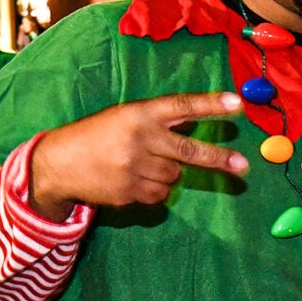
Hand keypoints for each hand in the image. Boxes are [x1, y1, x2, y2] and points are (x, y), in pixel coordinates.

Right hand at [27, 92, 246, 215]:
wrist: (58, 164)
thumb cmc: (97, 135)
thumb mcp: (124, 117)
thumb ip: (158, 120)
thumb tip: (198, 127)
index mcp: (139, 113)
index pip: (181, 105)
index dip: (210, 105)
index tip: (237, 105)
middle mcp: (140, 139)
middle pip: (189, 151)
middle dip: (219, 159)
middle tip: (243, 166)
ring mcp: (134, 168)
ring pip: (174, 177)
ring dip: (167, 173)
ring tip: (141, 164)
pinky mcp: (129, 192)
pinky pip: (159, 195)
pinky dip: (155, 190)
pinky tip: (133, 180)